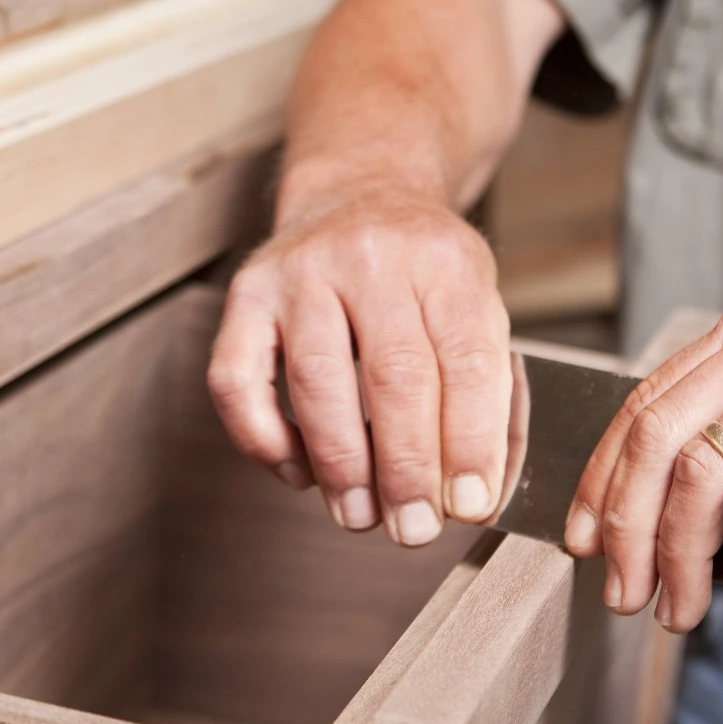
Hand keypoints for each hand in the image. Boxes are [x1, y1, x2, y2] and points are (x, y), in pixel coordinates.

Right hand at [207, 182, 510, 545]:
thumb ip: (484, 388)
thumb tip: (474, 491)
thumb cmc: (423, 271)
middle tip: (413, 530)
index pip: (466, 362)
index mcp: (445, 260)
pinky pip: (238, 377)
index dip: (470, 444)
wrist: (360, 193)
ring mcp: (300, 271)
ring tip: (359, 515)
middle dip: (406, 469)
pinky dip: (263, 438)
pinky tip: (296, 472)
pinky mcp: (247, 293)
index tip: (470, 506)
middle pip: (394, 375)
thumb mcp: (477, 302)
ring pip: (317, 380)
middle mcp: (371, 256)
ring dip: (340, 464)